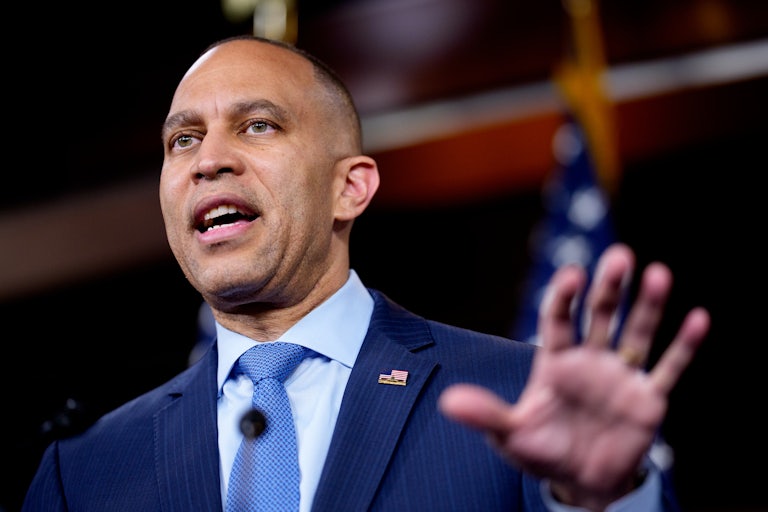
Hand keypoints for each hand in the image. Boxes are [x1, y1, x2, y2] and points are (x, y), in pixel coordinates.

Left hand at [438, 243, 709, 510]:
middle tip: (620, 255)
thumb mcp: (511, 434)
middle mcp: (590, 360)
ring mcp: (621, 376)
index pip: (558, 319)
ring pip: (637, 332)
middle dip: (609, 288)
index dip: (564, 297)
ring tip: (658, 273)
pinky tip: (698, 318)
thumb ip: (486, 414)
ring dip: (648, 305)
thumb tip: (447, 403)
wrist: (580, 482)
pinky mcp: (648, 398)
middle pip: (601, 315)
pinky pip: (668, 368)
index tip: (572, 275)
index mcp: (555, 361)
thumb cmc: (542, 451)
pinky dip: (683, 346)